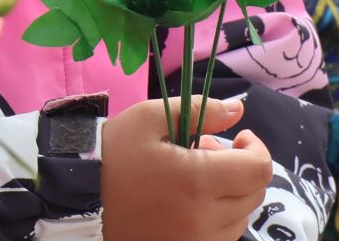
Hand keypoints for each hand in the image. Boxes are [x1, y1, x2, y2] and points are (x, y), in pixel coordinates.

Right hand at [101, 95, 272, 240]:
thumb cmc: (113, 156)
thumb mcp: (148, 118)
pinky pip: (222, 238)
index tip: (239, 138)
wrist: (79, 203)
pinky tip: (192, 203)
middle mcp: (202, 220)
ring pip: (241, 217)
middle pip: (254, 193)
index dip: (256, 148)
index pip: (259, 169)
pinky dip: (218, 218)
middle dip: (240, 168)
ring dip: (230, 194)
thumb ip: (199, 110)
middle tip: (207, 153)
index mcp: (197, 182)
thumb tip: (238, 112)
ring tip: (194, 178)